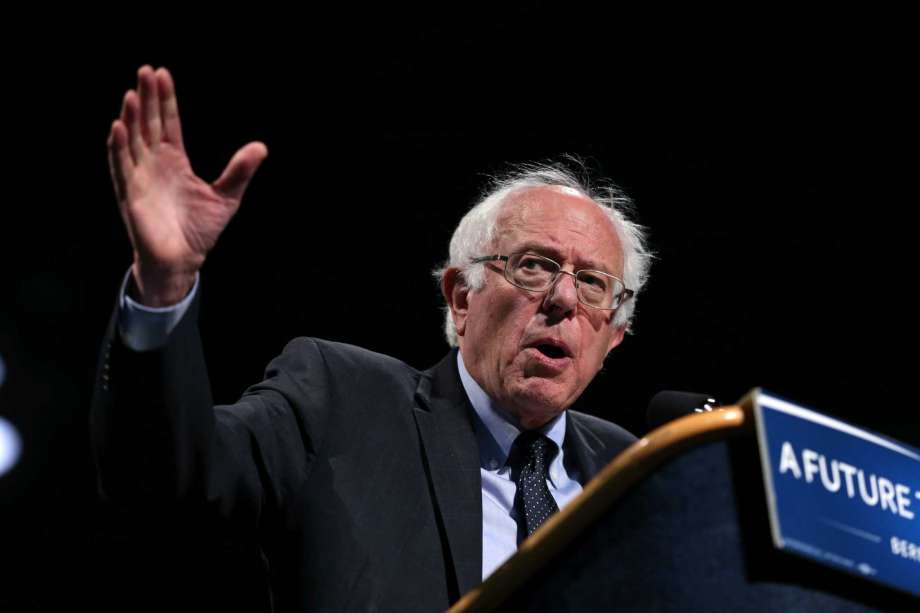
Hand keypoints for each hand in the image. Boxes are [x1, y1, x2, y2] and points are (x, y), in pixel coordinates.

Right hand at [107, 66, 267, 305]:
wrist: (183, 260)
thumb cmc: (200, 230)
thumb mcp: (227, 197)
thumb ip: (240, 171)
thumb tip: (261, 147)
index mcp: (175, 161)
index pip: (169, 123)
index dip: (166, 100)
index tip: (163, 74)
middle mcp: (154, 164)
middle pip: (149, 124)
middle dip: (146, 98)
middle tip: (145, 70)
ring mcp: (140, 177)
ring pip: (132, 140)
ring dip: (130, 118)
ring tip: (131, 94)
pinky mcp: (130, 194)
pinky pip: (121, 167)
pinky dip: (118, 147)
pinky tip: (117, 127)